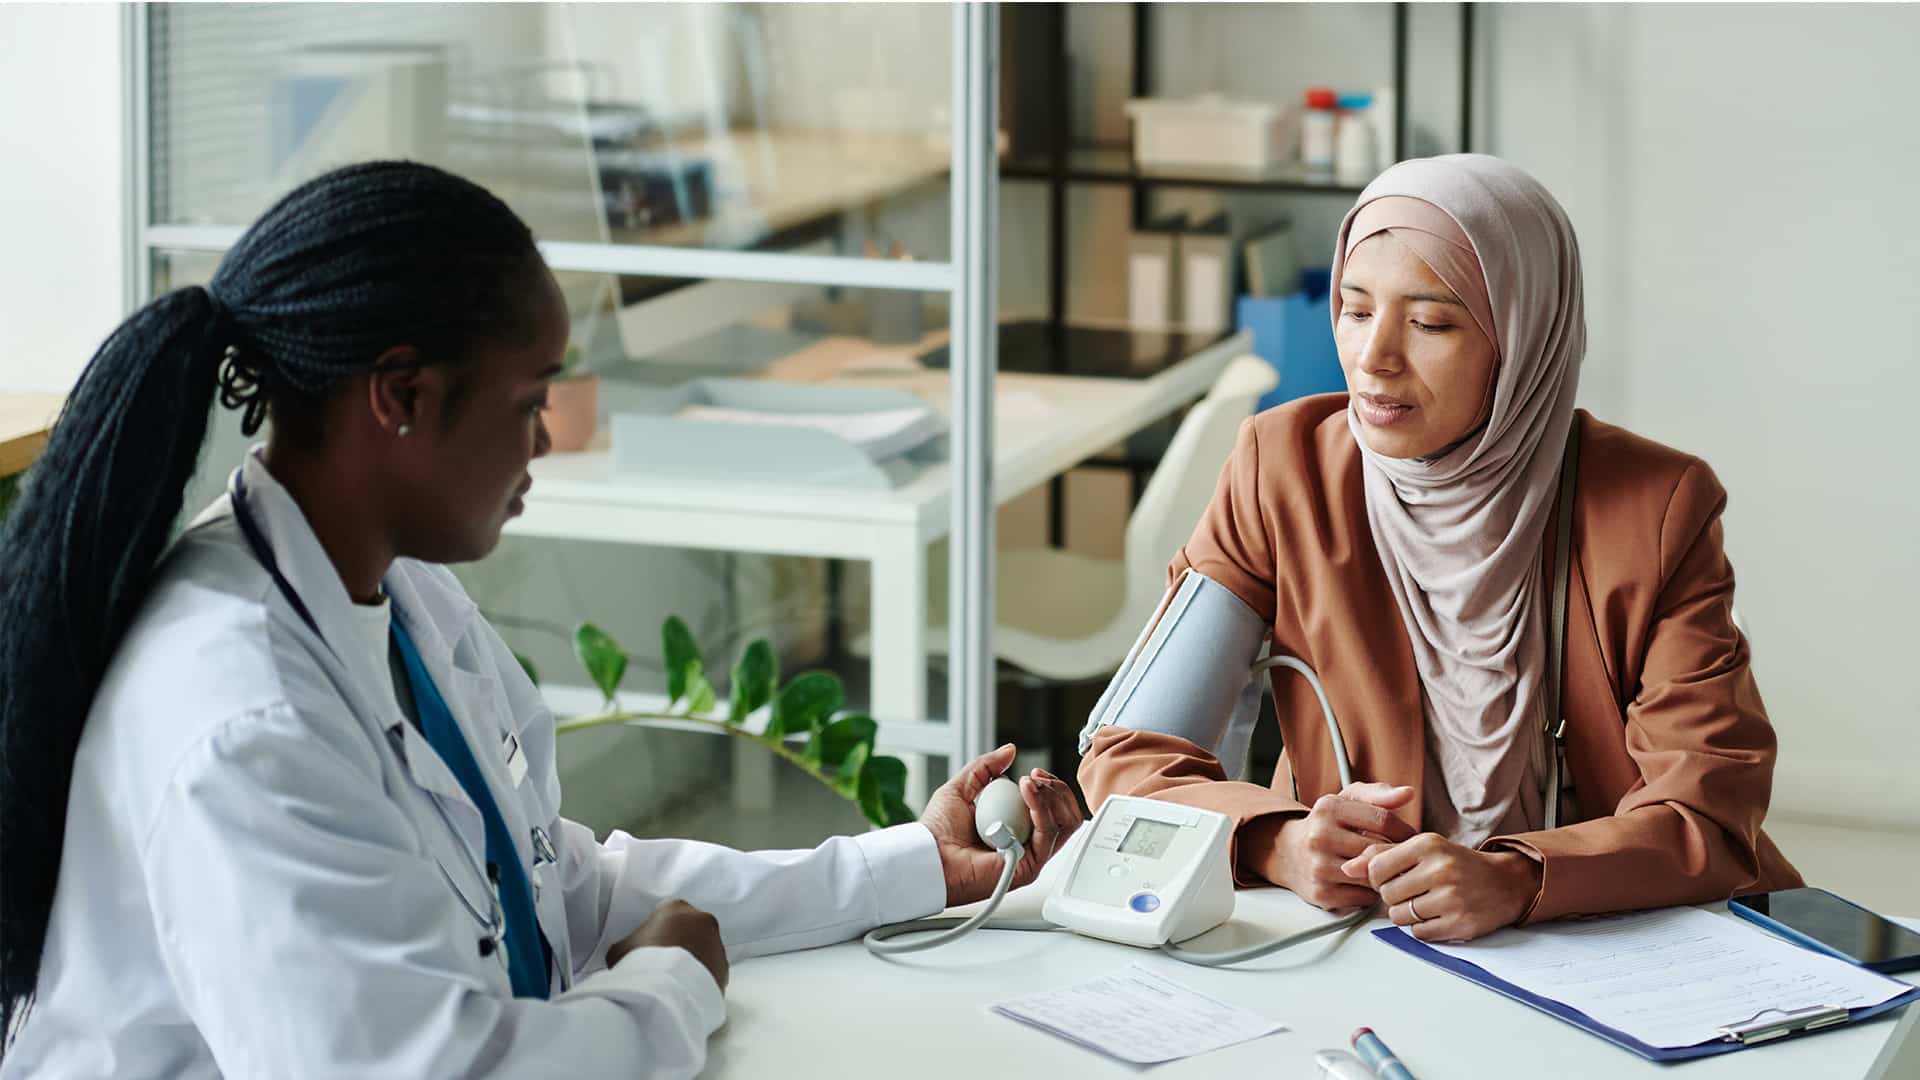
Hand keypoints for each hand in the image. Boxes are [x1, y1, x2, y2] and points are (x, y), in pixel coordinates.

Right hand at [606, 899, 728, 990]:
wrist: (666, 993)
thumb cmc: (640, 964)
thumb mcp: (620, 949)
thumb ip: (628, 944)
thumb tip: (629, 953)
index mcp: (676, 908)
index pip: (667, 912)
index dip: (658, 928)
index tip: (650, 944)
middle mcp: (702, 920)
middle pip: (690, 928)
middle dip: (680, 942)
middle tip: (663, 963)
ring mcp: (717, 945)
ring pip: (704, 948)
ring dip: (693, 959)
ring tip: (674, 980)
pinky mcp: (725, 969)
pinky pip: (712, 970)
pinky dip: (702, 977)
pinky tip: (686, 990)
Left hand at [921, 743, 1083, 906]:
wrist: (928, 855)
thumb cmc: (938, 831)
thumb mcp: (962, 787)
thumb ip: (986, 767)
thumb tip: (1010, 750)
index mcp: (1017, 828)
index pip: (1054, 808)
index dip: (1050, 787)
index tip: (1033, 773)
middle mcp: (1027, 843)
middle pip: (1066, 816)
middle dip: (1057, 789)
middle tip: (1035, 778)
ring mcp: (1029, 856)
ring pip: (1064, 824)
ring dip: (1051, 796)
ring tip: (1030, 784)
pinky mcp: (1028, 867)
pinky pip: (1048, 835)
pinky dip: (1041, 809)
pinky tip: (1027, 792)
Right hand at [1269, 782, 1415, 910]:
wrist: (1286, 852)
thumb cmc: (1326, 825)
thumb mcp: (1347, 800)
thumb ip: (1378, 794)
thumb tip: (1408, 793)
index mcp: (1329, 809)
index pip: (1383, 820)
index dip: (1404, 831)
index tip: (1410, 838)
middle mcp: (1320, 837)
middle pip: (1379, 850)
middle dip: (1396, 855)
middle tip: (1402, 856)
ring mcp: (1319, 867)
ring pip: (1373, 876)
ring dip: (1384, 875)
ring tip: (1384, 868)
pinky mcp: (1321, 894)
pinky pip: (1364, 898)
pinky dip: (1370, 893)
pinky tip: (1365, 883)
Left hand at [1345, 832, 1542, 942]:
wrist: (1504, 882)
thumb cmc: (1456, 864)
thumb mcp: (1421, 849)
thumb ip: (1382, 854)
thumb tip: (1347, 868)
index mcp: (1427, 844)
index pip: (1376, 867)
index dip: (1376, 878)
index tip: (1389, 878)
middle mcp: (1440, 868)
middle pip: (1386, 894)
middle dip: (1393, 896)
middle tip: (1413, 891)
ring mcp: (1451, 897)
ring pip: (1399, 916)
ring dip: (1406, 914)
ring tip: (1425, 902)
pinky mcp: (1459, 923)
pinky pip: (1419, 933)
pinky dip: (1422, 928)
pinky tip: (1437, 914)